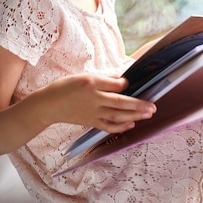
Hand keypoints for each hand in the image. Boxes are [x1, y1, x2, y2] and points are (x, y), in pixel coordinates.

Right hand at [42, 73, 156, 133]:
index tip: (132, 83)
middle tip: (153, 106)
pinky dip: (121, 126)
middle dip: (138, 104)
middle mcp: (93, 98)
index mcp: (91, 83)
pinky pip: (108, 125)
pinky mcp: (91, 122)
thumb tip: (121, 78)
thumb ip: (103, 78)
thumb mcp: (83, 76)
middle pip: (120, 102)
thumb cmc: (66, 87)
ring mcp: (93, 112)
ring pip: (117, 115)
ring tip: (148, 114)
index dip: (126, 84)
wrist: (50, 104)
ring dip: (134, 115)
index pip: (114, 84)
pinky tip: (132, 124)